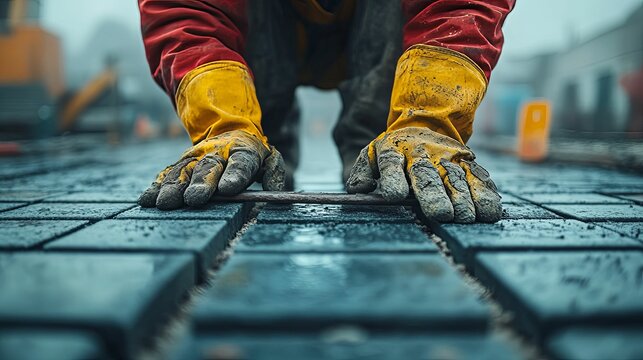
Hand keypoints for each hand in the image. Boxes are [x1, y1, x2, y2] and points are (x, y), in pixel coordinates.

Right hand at [139, 130, 285, 209]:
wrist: (227, 132)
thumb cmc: (251, 155)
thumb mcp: (270, 159)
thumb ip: (274, 174)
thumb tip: (274, 194)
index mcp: (243, 151)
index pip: (241, 163)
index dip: (234, 175)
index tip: (228, 189)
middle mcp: (216, 153)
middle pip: (208, 168)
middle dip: (201, 183)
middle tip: (195, 199)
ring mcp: (196, 158)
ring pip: (184, 171)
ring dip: (174, 187)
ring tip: (166, 203)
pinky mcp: (180, 165)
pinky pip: (167, 174)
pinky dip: (156, 186)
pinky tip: (147, 199)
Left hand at [346, 127, 501, 222]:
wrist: (424, 124)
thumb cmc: (394, 153)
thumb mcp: (371, 156)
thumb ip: (360, 174)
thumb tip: (360, 189)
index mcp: (393, 151)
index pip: (390, 163)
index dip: (393, 179)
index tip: (394, 195)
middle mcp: (421, 154)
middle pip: (427, 175)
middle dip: (435, 195)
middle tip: (442, 214)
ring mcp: (446, 158)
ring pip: (455, 178)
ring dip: (463, 198)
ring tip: (466, 217)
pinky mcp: (468, 163)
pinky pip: (479, 178)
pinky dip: (486, 195)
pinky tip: (489, 211)